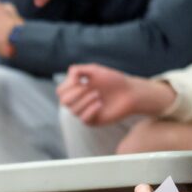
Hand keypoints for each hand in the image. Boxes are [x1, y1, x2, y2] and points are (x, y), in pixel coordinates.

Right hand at [58, 64, 175, 125]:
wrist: (130, 93)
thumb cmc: (114, 80)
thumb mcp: (95, 70)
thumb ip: (78, 70)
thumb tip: (69, 77)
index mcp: (77, 89)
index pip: (60, 91)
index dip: (67, 85)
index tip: (80, 80)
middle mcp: (78, 101)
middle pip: (63, 101)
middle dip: (75, 93)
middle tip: (89, 88)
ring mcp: (84, 111)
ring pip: (73, 110)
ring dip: (85, 100)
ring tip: (99, 95)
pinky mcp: (92, 121)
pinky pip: (83, 119)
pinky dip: (91, 110)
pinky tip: (100, 104)